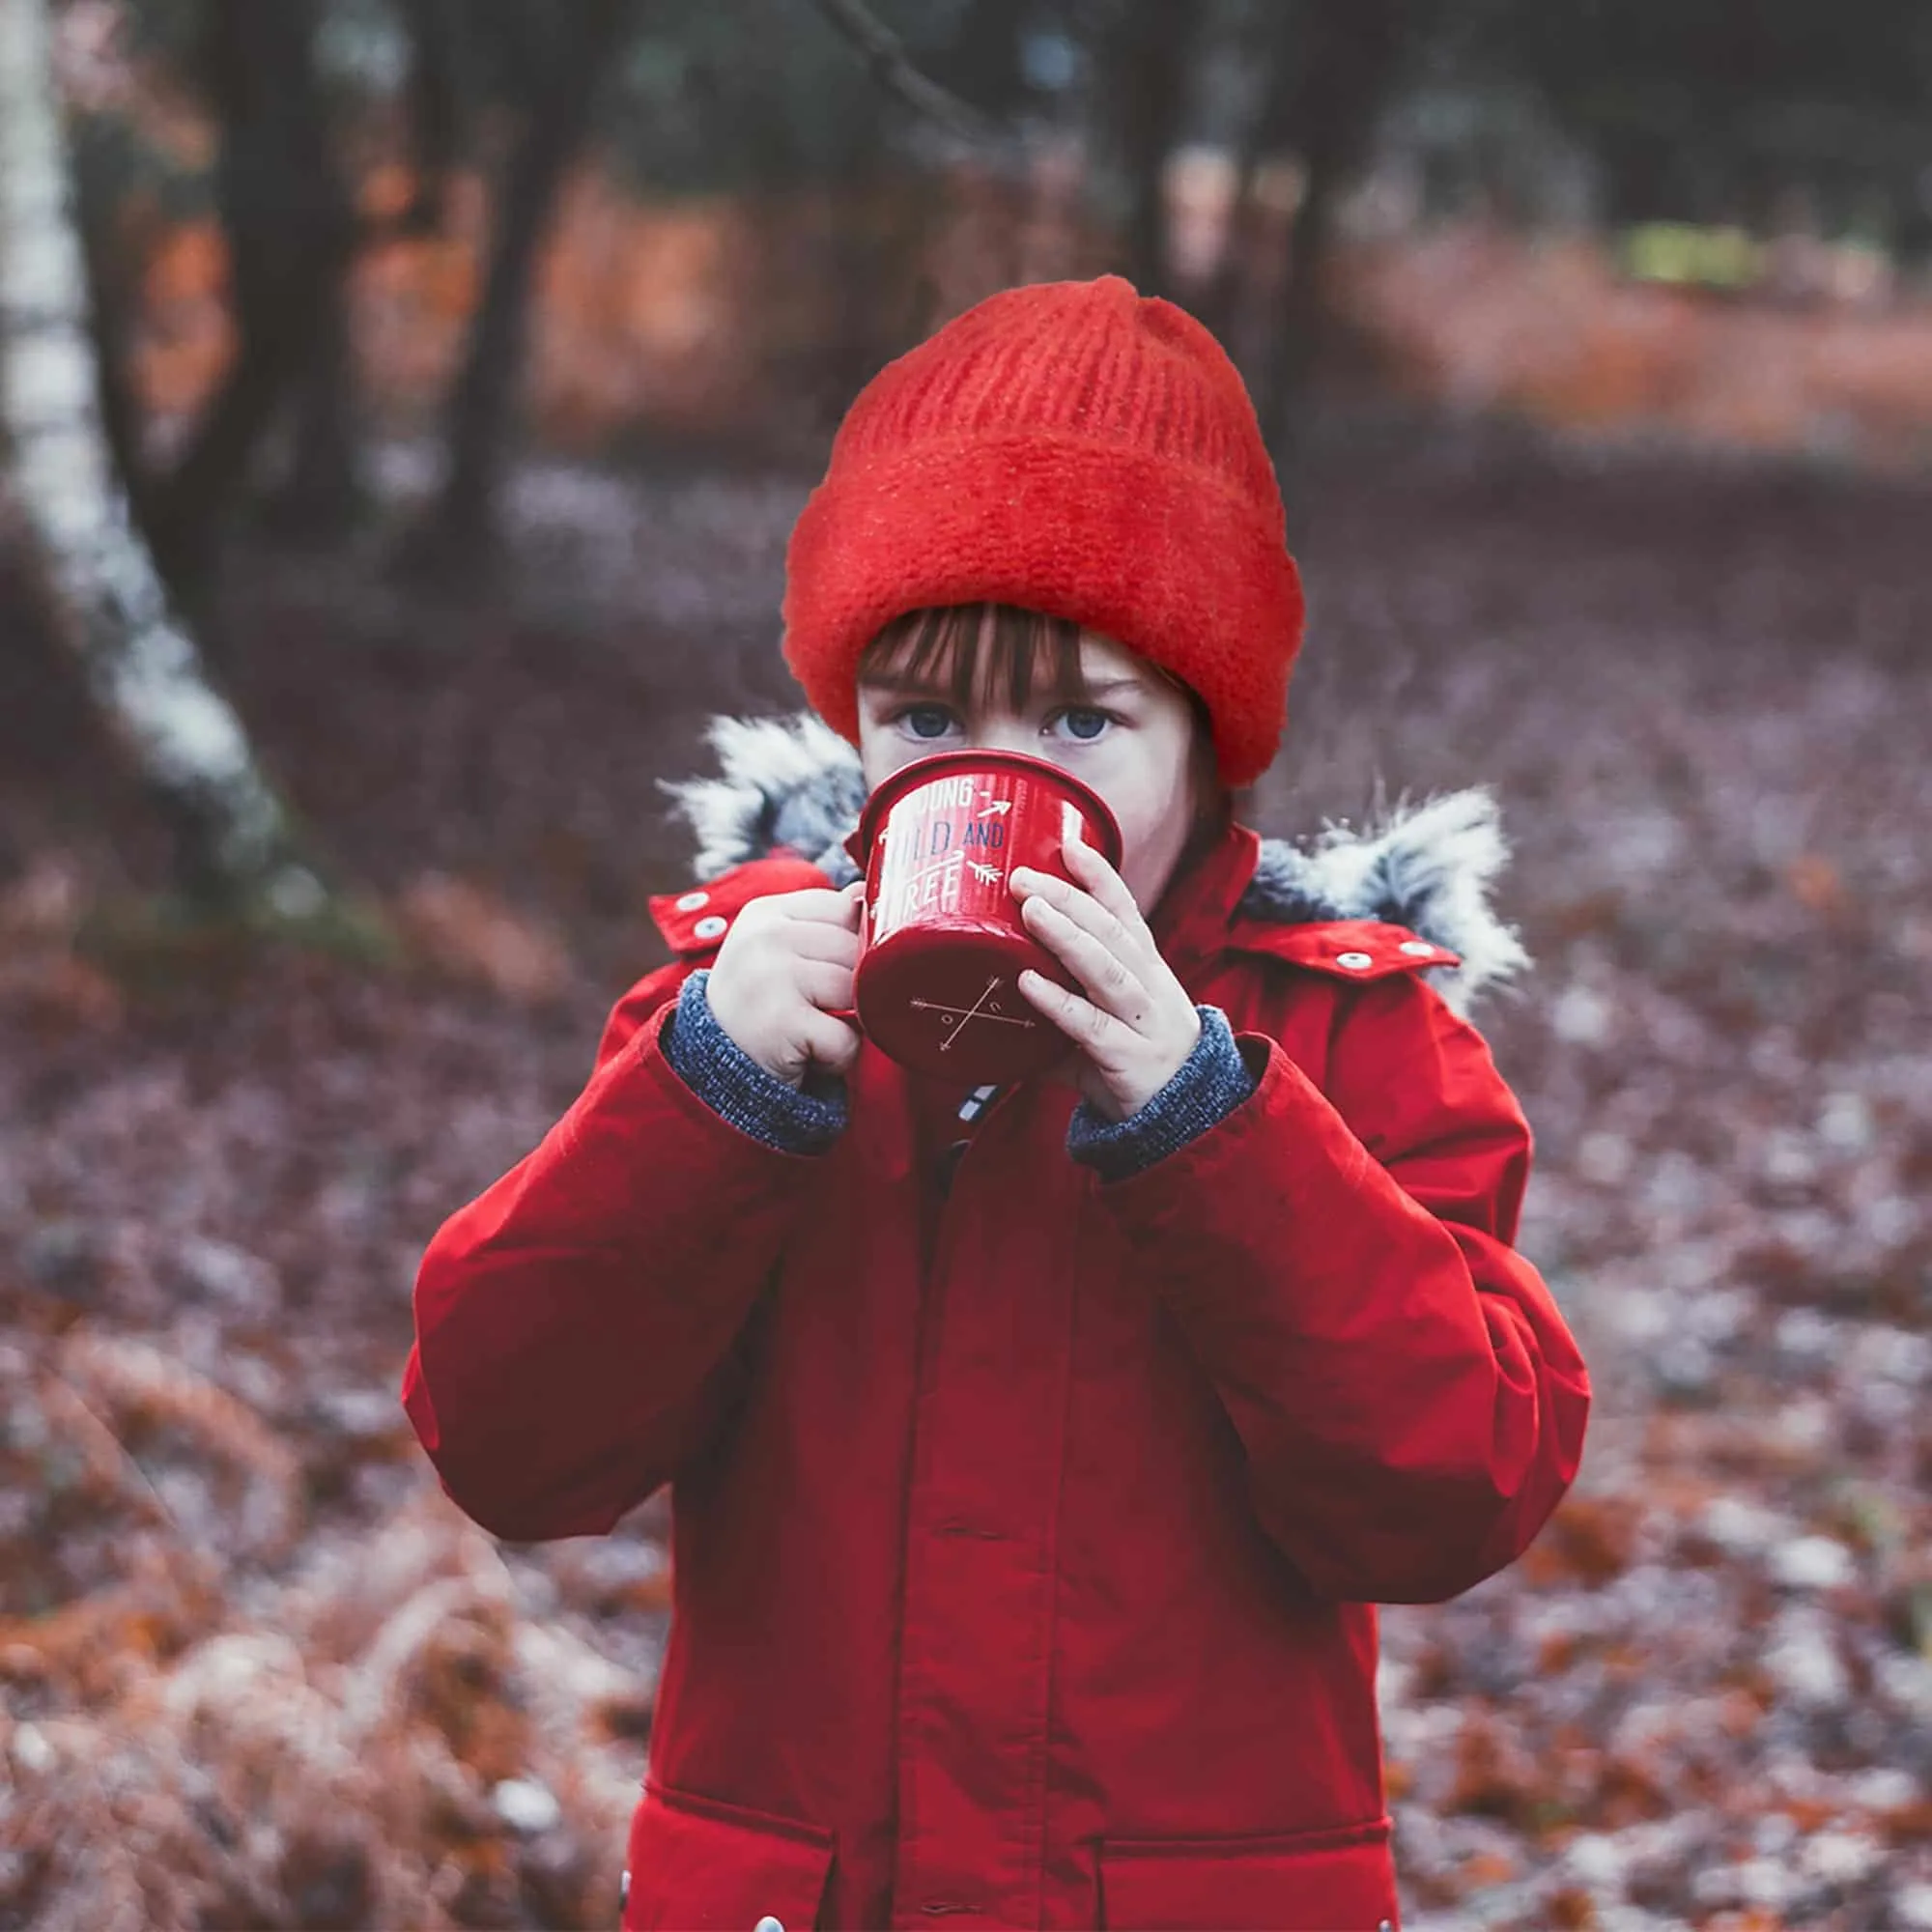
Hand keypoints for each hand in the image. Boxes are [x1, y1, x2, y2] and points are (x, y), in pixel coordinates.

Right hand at [703, 881, 865, 1088]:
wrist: (711, 1068)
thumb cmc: (760, 1006)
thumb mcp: (781, 952)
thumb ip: (822, 921)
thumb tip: (864, 892)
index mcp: (766, 913)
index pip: (844, 910)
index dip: (848, 947)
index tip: (819, 972)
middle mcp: (765, 937)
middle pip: (855, 950)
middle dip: (850, 988)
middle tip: (813, 1009)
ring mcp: (771, 976)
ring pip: (856, 991)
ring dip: (847, 1023)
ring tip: (810, 1030)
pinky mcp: (781, 1023)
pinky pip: (846, 1038)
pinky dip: (838, 1057)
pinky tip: (808, 1055)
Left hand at [1010, 828, 1200, 1122]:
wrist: (1183, 1120)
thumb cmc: (1131, 1061)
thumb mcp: (1100, 1023)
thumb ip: (1054, 1007)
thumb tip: (993, 994)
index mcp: (1144, 969)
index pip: (1124, 912)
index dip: (1099, 877)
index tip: (1070, 844)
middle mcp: (1149, 987)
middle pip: (1110, 931)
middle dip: (1068, 898)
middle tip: (1022, 877)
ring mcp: (1143, 1022)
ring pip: (1107, 970)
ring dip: (1068, 937)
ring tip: (1030, 912)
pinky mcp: (1129, 1059)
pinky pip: (1092, 1026)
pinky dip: (1059, 1002)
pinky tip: (1028, 982)